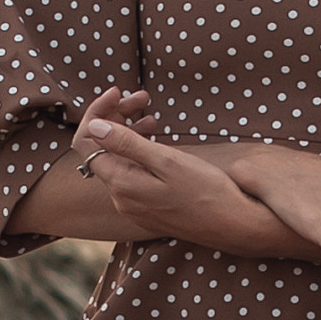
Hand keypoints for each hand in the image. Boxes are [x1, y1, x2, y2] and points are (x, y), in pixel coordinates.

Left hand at [74, 110, 269, 255]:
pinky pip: (131, 174)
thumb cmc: (206, 191)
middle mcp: (121, 198)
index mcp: (121, 184)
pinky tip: (157, 140)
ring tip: (153, 115)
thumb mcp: (167, 161)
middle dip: (116, 118)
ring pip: (118, 161)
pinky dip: (139, 152)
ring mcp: (133, 206)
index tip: (119, 93)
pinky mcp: (147, 209)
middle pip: (102, 150)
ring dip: (129, 133)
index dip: (98, 112)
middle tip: (143, 98)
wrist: (233, 226)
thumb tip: (94, 126)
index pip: (87, 142)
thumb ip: (127, 144)